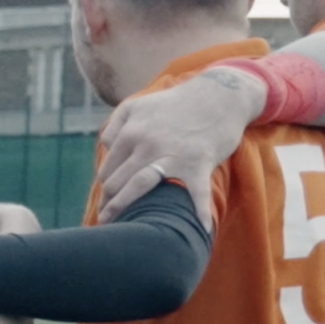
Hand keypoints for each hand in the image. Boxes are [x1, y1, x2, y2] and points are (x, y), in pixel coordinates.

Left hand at [96, 65, 264, 216]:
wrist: (219, 94)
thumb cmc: (176, 104)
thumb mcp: (138, 105)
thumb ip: (116, 125)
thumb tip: (106, 148)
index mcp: (130, 132)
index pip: (108, 169)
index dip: (106, 188)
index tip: (106, 201)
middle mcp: (146, 143)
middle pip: (117, 181)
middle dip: (109, 203)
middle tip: (106, 220)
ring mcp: (173, 154)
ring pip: (139, 186)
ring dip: (124, 208)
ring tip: (120, 228)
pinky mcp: (199, 161)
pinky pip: (197, 191)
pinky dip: (199, 211)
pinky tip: (201, 229)